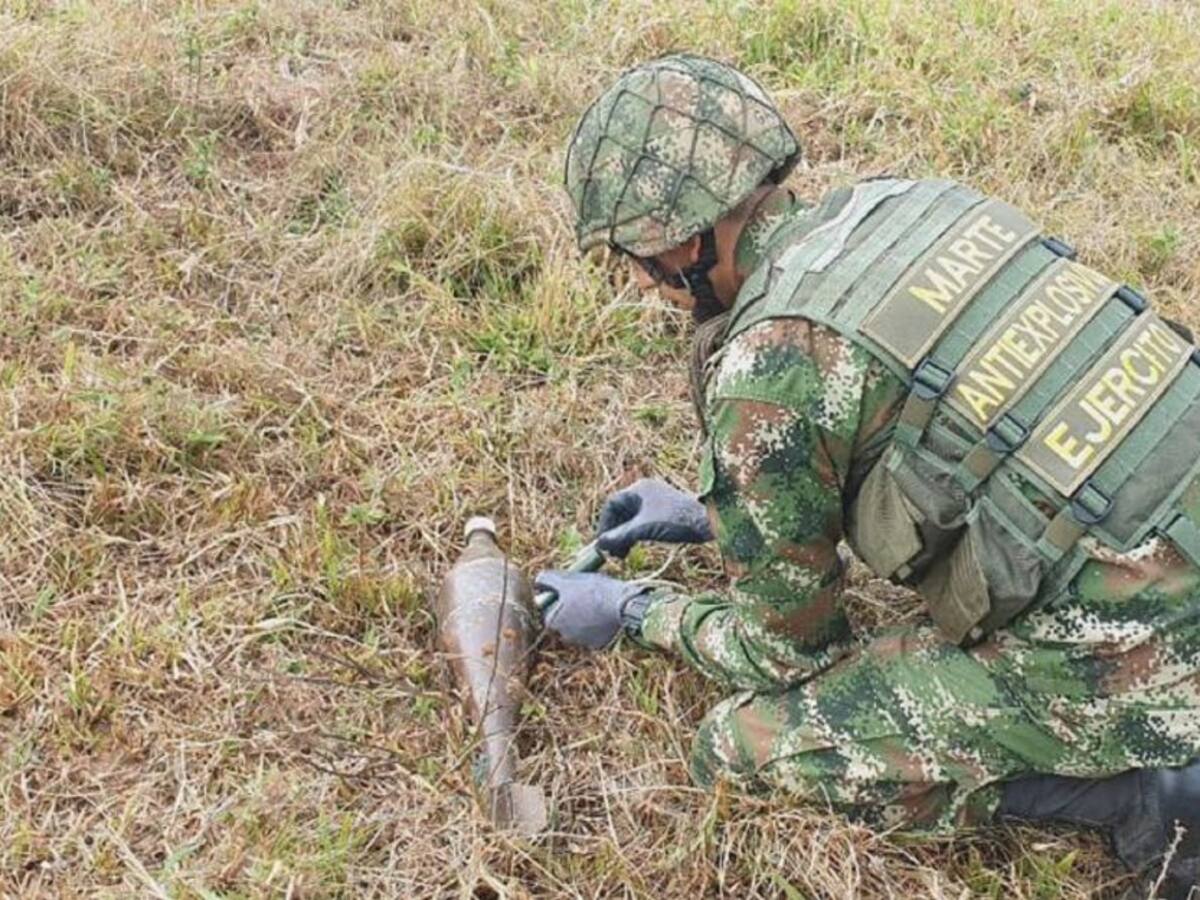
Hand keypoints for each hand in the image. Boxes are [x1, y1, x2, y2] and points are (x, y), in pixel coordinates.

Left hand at [533, 570, 648, 648]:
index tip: (570, 589)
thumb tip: (538, 580)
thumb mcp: (568, 580)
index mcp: (554, 621)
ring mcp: (581, 642)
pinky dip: (597, 625)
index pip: (548, 609)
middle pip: (563, 619)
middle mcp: (564, 636)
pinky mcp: (598, 645)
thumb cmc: (594, 592)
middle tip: (583, 594)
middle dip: (571, 608)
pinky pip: (593, 633)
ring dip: (583, 617)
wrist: (624, 606)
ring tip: (596, 602)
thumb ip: (548, 579)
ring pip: (578, 627)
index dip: (558, 597)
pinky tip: (605, 613)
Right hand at [595, 477, 712, 557]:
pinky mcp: (662, 513)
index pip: (612, 505)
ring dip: (623, 537)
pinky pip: (640, 523)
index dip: (604, 524)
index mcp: (639, 489)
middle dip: (614, 533)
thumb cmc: (677, 521)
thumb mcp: (644, 529)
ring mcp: (654, 502)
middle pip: (620, 513)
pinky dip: (634, 536)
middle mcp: (645, 493)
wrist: (707, 522)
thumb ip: (620, 536)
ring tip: (621, 555)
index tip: (602, 542)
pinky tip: (632, 548)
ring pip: (630, 520)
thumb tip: (600, 544)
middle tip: (611, 552)